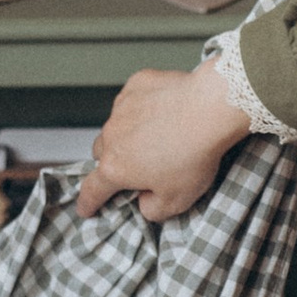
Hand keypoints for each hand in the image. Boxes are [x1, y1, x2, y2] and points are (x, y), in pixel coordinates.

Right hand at [76, 61, 252, 221]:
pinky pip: (132, 101)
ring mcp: (122, 108)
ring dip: (128, 134)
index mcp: (115, 168)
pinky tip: (165, 112)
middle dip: (114, 162)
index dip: (88, 202)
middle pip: (102, 154)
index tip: (85, 208)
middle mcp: (111, 136)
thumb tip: (145, 203)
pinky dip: (142, 108)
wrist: (211, 109)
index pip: (92, 190)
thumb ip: (153, 210)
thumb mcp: (177, 201)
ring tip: (158, 136)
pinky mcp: (136, 86)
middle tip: (138, 166)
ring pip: (116, 125)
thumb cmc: (194, 154)